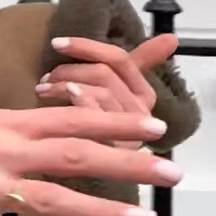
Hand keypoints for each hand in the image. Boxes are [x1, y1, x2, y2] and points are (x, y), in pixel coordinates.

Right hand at [0, 102, 181, 215]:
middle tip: (172, 171)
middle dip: (128, 163)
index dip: (115, 123)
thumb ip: (0, 127)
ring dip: (104, 212)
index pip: (70, 118)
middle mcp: (0, 154)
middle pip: (76, 156)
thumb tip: (31, 127)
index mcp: (0, 123)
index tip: (153, 128)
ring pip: (56, 201)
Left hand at [36, 33, 179, 147]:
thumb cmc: (92, 129)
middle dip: (71, 69)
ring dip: (65, 84)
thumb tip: (172, 38)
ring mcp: (127, 134)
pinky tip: (50, 100)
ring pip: (99, 90)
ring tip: (43, 88)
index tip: (57, 43)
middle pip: (105, 74)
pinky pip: (94, 114)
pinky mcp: (111, 150)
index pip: (120, 60)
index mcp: (144, 96)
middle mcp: (141, 114)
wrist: (78, 176)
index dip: (87, 47)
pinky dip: (73, 100)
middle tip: (46, 77)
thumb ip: (141, 63)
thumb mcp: (114, 92)